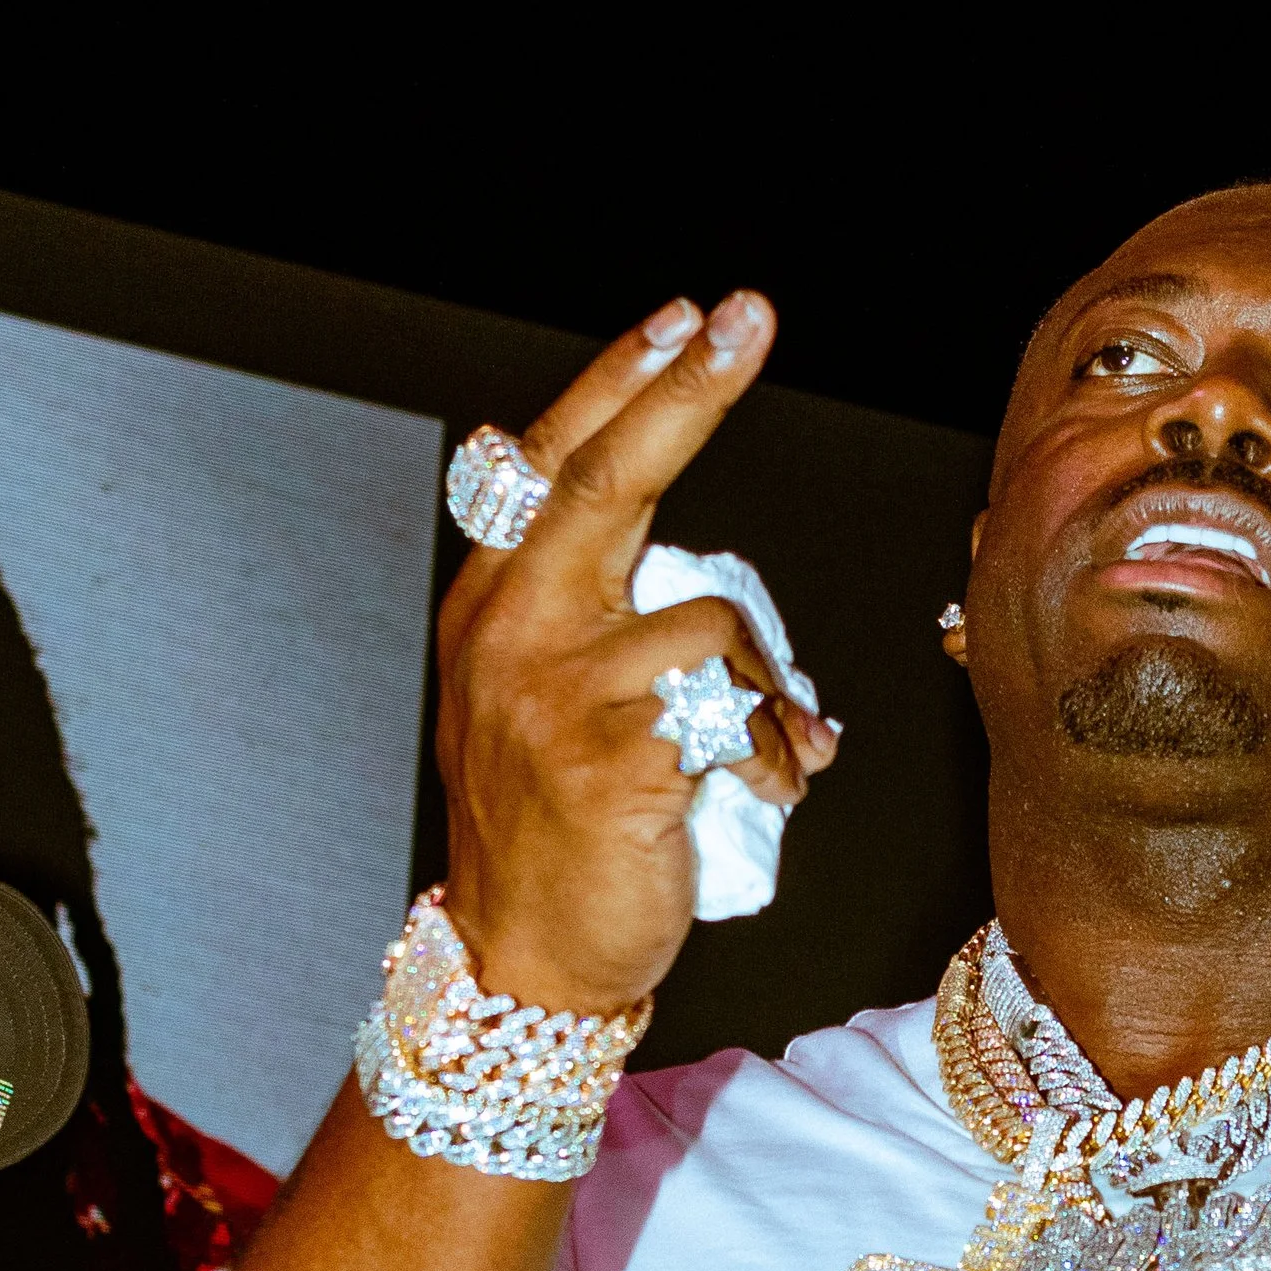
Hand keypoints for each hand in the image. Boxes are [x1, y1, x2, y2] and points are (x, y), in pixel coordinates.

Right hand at [436, 293, 840, 1014]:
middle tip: (748, 313)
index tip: (685, 316)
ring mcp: (555, 697)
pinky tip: (760, 795)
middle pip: (611, 479)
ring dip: (769, 692)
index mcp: (493, 604)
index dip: (621, 383)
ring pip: (715, 624)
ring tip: (761, 757)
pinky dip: (776, 757)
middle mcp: (510, 633)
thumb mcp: (546, 698)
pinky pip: (741, 719)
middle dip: (688, 388)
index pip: (553, 464)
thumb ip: (594, 616)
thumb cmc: (554, 825)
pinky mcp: (616, 762)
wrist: (524, 958)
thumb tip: (676, 566)